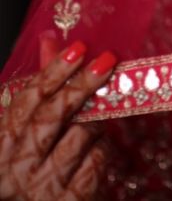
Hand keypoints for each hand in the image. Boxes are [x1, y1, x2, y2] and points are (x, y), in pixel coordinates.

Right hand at [0, 32, 115, 199]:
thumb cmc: (34, 164)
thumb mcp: (27, 128)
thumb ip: (40, 89)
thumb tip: (49, 39)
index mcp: (1, 144)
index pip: (25, 101)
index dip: (52, 72)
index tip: (78, 48)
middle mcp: (15, 167)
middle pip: (50, 117)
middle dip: (81, 85)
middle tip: (107, 60)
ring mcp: (41, 187)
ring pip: (79, 137)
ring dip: (94, 121)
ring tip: (94, 121)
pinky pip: (96, 161)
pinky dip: (100, 149)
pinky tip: (94, 149)